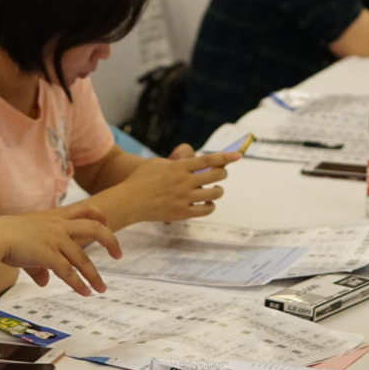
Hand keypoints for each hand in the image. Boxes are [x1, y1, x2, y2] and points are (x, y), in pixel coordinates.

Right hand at [0, 204, 119, 295]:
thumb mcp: (28, 246)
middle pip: (94, 228)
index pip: (84, 209)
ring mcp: (54, 239)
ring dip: (94, 275)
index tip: (107, 223)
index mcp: (56, 218)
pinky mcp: (47, 254)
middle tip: (118, 255)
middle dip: (110, 240)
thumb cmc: (7, 237)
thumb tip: (44, 281)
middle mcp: (59, 226)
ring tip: (101, 289)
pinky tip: (85, 293)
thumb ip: (39, 264)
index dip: (99, 216)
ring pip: (82, 258)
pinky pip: (68, 271)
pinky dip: (78, 284)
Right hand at [117, 150, 240, 222]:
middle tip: (220, 174)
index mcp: (179, 167)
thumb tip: (193, 160)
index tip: (238, 156)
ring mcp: (185, 198)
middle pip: (216, 176)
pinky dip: (210, 205)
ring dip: (218, 190)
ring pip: (215, 193)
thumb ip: (177, 162)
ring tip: (214, 190)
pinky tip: (206, 202)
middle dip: (222, 173)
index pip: (208, 160)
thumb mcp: (158, 163)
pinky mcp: (183, 213)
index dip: (225, 158)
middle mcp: (184, 182)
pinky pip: (206, 209)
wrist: (130, 201)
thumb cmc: (141, 179)